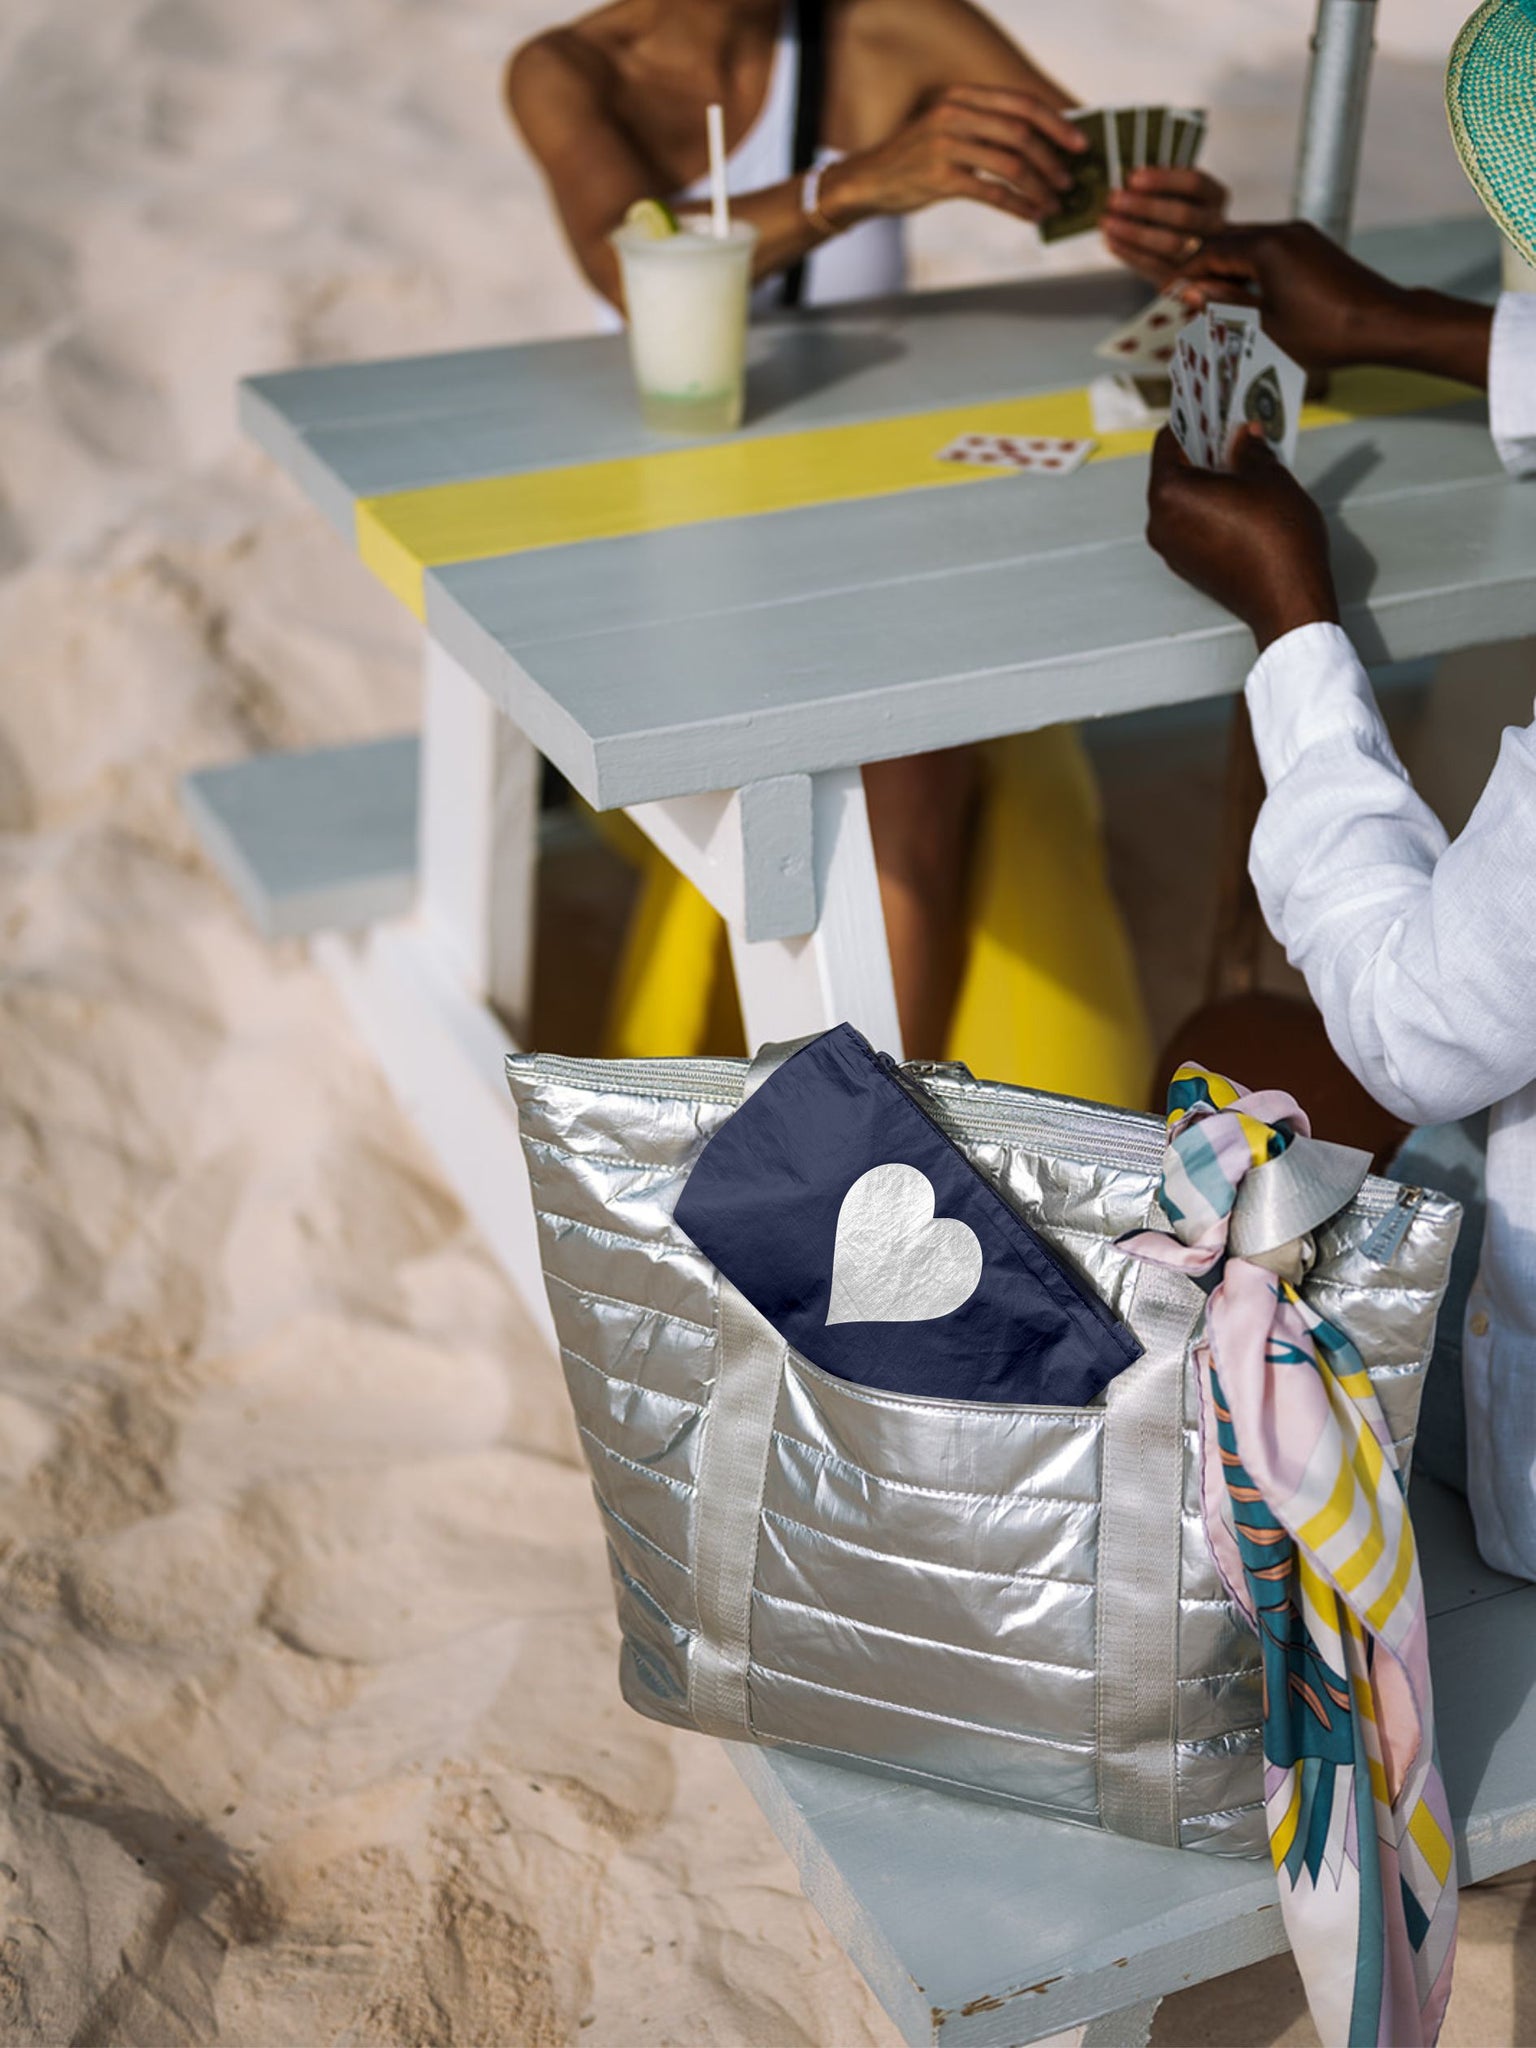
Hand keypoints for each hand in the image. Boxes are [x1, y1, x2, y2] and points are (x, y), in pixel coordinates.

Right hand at [826, 86, 1085, 225]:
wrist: (870, 179)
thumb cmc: (917, 157)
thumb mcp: (950, 127)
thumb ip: (987, 127)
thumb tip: (1041, 142)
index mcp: (963, 96)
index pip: (1021, 104)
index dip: (1056, 123)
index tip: (1080, 143)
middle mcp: (955, 114)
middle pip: (1021, 134)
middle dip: (1053, 160)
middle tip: (1070, 180)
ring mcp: (946, 146)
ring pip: (1011, 165)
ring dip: (1040, 186)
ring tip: (1055, 202)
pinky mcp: (940, 178)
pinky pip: (992, 193)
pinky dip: (1019, 206)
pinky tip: (1032, 216)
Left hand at [1100, 167, 1227, 285]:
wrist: (1187, 253)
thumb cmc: (1172, 211)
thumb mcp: (1172, 191)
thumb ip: (1158, 186)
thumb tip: (1131, 180)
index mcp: (1215, 196)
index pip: (1194, 183)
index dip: (1163, 179)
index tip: (1133, 177)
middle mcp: (1215, 224)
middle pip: (1184, 215)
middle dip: (1146, 207)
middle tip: (1115, 199)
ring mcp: (1202, 254)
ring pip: (1172, 244)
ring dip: (1135, 232)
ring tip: (1107, 221)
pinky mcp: (1182, 276)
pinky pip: (1157, 266)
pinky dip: (1130, 253)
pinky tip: (1110, 241)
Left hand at [1145, 425, 1338, 649]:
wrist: (1290, 601)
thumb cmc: (1278, 536)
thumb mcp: (1269, 477)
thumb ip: (1249, 449)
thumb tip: (1243, 434)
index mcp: (1169, 494)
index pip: (1168, 441)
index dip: (1193, 419)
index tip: (1215, 406)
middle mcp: (1158, 523)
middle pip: (1174, 471)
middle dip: (1204, 448)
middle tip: (1234, 429)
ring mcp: (1171, 549)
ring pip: (1184, 499)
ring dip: (1210, 478)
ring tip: (1245, 460)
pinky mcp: (1187, 567)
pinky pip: (1193, 524)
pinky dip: (1211, 506)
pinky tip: (1243, 495)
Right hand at [1168, 221, 1408, 371]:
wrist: (1385, 322)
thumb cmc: (1325, 332)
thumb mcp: (1264, 327)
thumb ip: (1225, 305)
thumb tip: (1191, 293)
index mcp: (1267, 247)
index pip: (1211, 251)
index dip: (1186, 273)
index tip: (1168, 294)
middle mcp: (1283, 231)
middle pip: (1228, 241)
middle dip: (1204, 268)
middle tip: (1186, 298)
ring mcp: (1301, 235)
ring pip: (1249, 243)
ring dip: (1228, 267)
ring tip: (1213, 301)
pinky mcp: (1314, 245)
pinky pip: (1270, 248)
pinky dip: (1251, 267)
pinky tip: (1246, 295)